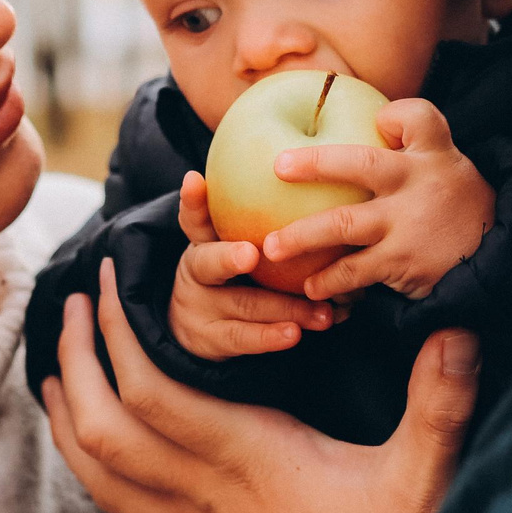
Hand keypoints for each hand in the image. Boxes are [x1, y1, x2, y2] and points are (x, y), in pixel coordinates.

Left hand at [41, 259, 480, 512]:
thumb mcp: (425, 484)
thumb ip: (440, 404)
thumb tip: (458, 330)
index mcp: (252, 465)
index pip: (155, 394)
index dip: (120, 335)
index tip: (108, 282)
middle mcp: (211, 496)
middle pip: (106, 432)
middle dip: (77, 364)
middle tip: (72, 307)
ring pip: (102, 475)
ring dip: (70, 419)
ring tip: (56, 368)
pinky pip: (126, 504)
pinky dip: (98, 465)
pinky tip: (103, 447)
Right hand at [169, 171, 340, 360]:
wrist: (195, 323)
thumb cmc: (235, 271)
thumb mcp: (233, 240)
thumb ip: (259, 217)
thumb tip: (313, 173)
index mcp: (203, 240)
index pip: (194, 216)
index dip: (193, 200)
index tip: (194, 180)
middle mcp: (196, 271)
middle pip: (208, 263)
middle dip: (228, 258)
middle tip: (250, 254)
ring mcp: (200, 307)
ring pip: (241, 305)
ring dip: (283, 307)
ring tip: (318, 311)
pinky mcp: (210, 339)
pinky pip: (243, 339)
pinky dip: (271, 337)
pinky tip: (296, 334)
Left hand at [265, 99, 495, 299]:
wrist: (497, 264)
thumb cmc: (455, 209)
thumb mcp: (447, 169)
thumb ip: (412, 148)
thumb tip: (370, 122)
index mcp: (433, 155)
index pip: (418, 118)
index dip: (395, 116)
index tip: (379, 119)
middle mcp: (420, 183)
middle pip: (364, 164)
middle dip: (316, 163)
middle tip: (279, 166)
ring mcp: (410, 224)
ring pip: (346, 224)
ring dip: (303, 236)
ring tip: (273, 247)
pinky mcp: (404, 262)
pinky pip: (355, 270)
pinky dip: (330, 280)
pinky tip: (312, 286)